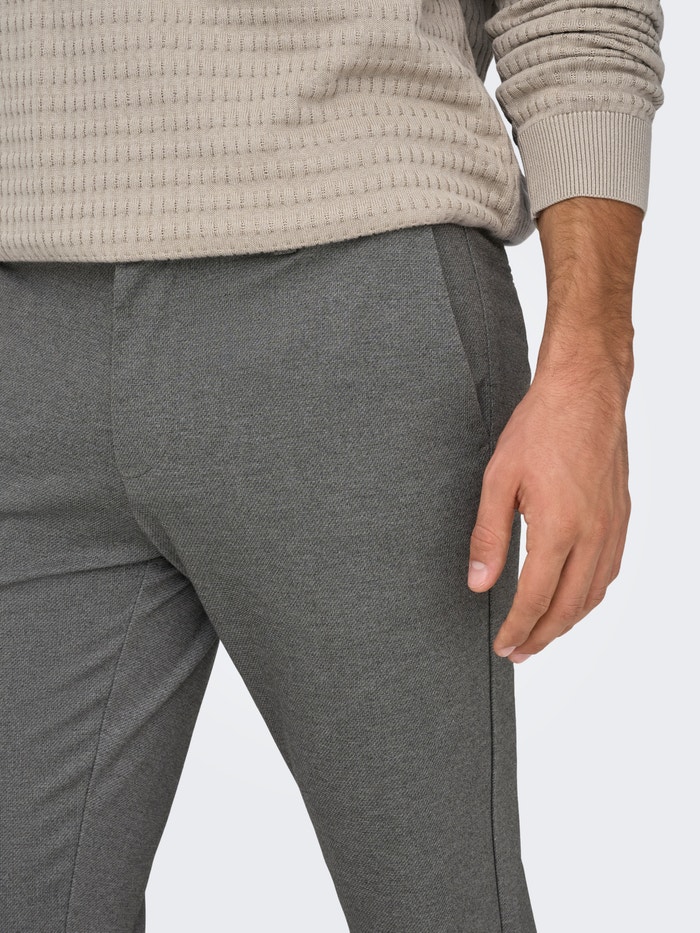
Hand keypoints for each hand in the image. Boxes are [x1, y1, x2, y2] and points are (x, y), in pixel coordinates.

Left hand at [466, 195, 641, 662]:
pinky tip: (576, 597)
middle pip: (569, 607)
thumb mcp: (498, 480)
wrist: (586, 392)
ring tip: (543, 634)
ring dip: (568, 622)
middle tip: (519, 652)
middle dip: (542, 636)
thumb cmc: (540, 429)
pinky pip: (610, 571)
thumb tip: (478, 583)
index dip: (517, 629)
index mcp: (557, 529)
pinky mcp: (622, 516)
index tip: (502, 646)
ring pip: (594, 594)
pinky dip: (590, 596)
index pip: (536, 599)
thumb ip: (488, 536)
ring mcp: (612, 527)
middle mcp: (592, 535)